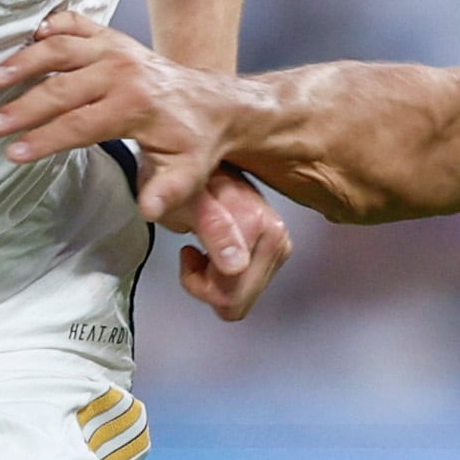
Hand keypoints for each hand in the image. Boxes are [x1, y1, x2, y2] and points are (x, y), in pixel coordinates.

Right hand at [0, 13, 242, 220]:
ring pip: (60, 50)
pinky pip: (76, 23)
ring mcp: (115, 49)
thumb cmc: (194, 141)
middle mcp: (121, 70)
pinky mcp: (112, 37)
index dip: (44, 140)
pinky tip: (28, 35)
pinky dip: (51, 26)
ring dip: (24, 62)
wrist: (214, 104)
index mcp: (134, 105)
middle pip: (60, 88)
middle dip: (22, 108)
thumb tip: (148, 210)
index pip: (79, 124)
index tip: (13, 153)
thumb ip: (167, 191)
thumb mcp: (188, 172)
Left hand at [170, 165, 291, 321]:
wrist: (189, 158)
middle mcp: (277, 236)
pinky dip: (223, 277)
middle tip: (196, 254)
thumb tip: (236, 264)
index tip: (189, 254)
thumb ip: (213, 230)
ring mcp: (278, 244)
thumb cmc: (181, 178)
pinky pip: (244, 289)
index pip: (231, 294)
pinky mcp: (274, 249)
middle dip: (208, 285)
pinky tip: (214, 253)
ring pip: (241, 299)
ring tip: (203, 250)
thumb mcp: (186, 202)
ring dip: (214, 281)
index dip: (199, 282)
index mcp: (262, 227)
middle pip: (238, 301)